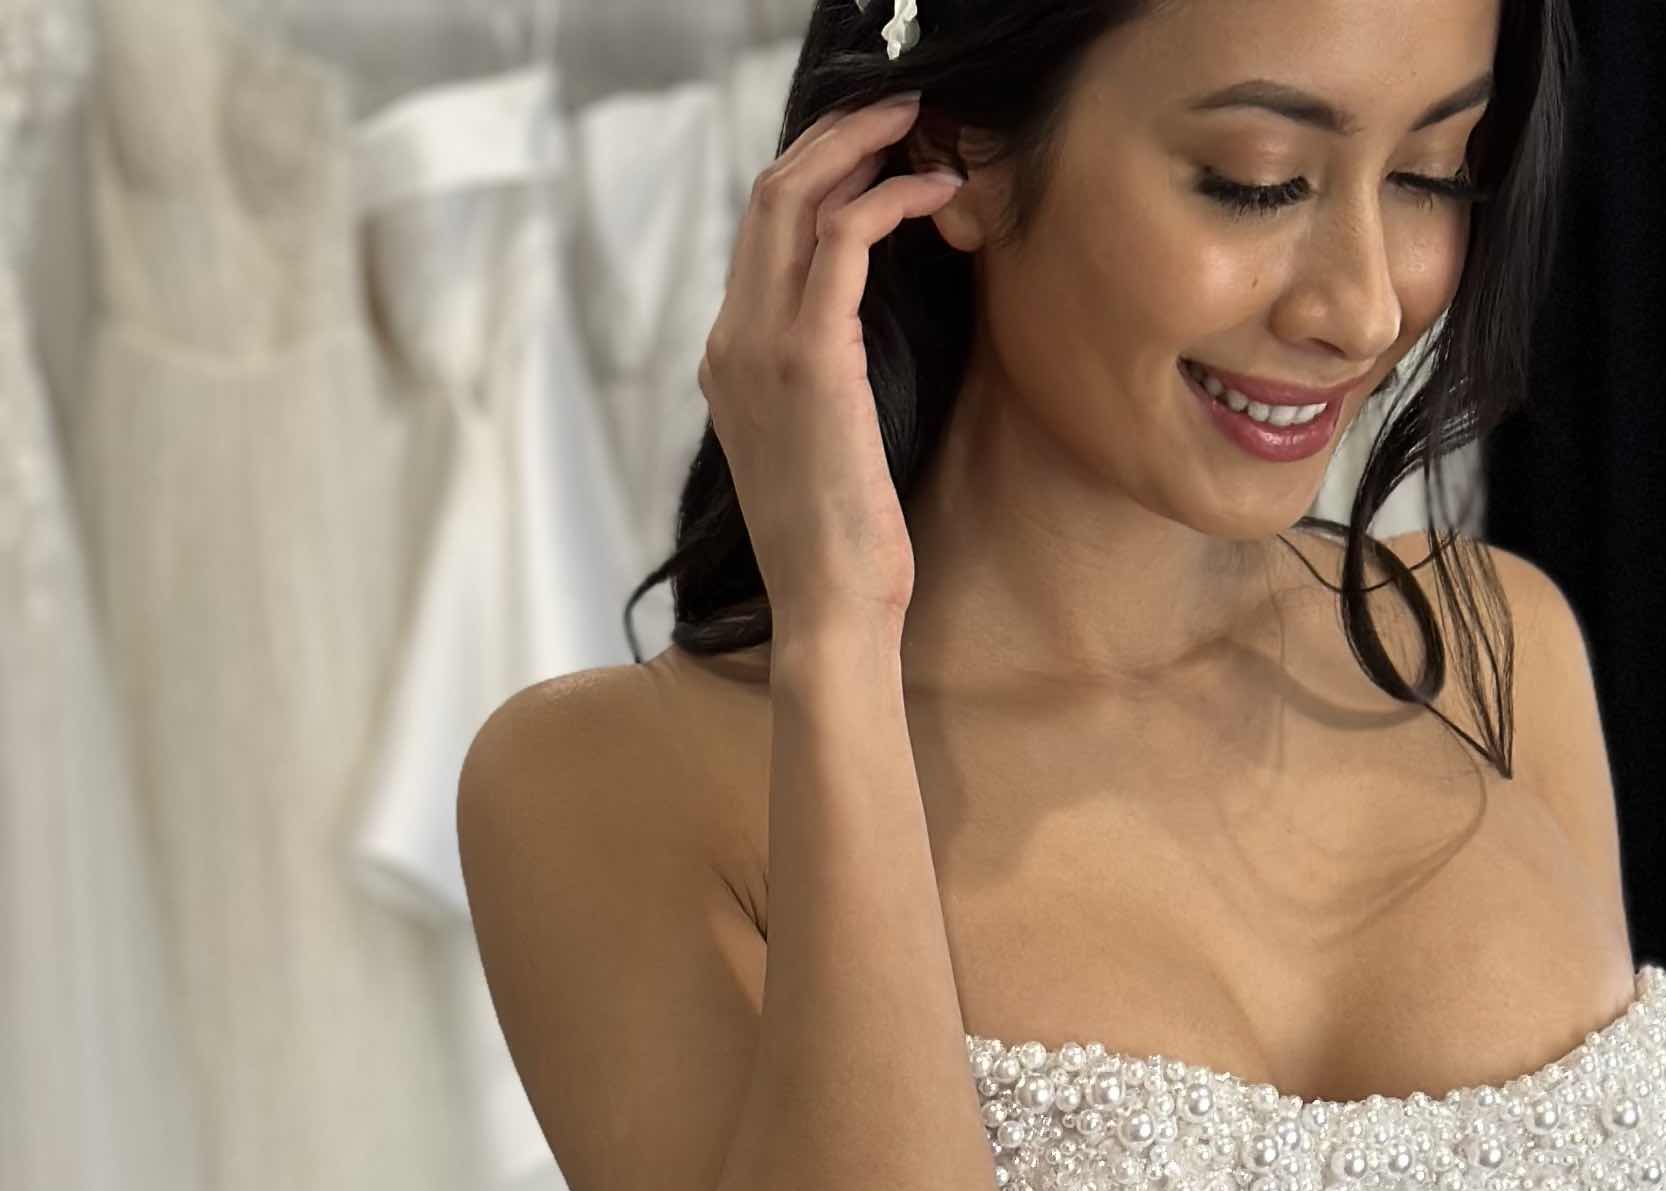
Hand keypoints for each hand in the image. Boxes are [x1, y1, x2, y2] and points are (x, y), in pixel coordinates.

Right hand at [697, 93, 965, 646]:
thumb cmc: (841, 546)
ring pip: (797, 195)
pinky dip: (893, 197)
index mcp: (727, 359)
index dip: (820, 170)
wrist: (828, 609)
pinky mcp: (809, 356)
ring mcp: (760, 345)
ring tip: (924, 126)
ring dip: (864, 144)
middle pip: (771, 190)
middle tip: (904, 106)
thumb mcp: (819, 445)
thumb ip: (821, 375)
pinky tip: (938, 194)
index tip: (879, 146)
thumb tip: (864, 327)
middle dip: (838, 133)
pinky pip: (846, 236)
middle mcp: (730, 341)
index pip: (761, 231)